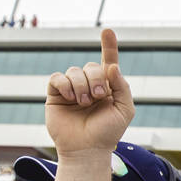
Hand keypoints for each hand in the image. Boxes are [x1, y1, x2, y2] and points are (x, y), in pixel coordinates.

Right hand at [45, 29, 133, 155]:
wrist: (87, 149)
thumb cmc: (108, 132)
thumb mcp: (124, 109)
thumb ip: (122, 86)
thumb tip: (112, 66)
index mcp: (108, 86)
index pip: (108, 61)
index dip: (109, 45)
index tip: (107, 30)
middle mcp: (90, 85)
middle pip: (91, 66)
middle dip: (96, 79)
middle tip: (97, 97)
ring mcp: (72, 89)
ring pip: (74, 71)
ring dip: (81, 85)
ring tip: (84, 103)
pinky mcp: (56, 95)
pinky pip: (57, 77)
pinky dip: (65, 84)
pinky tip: (71, 98)